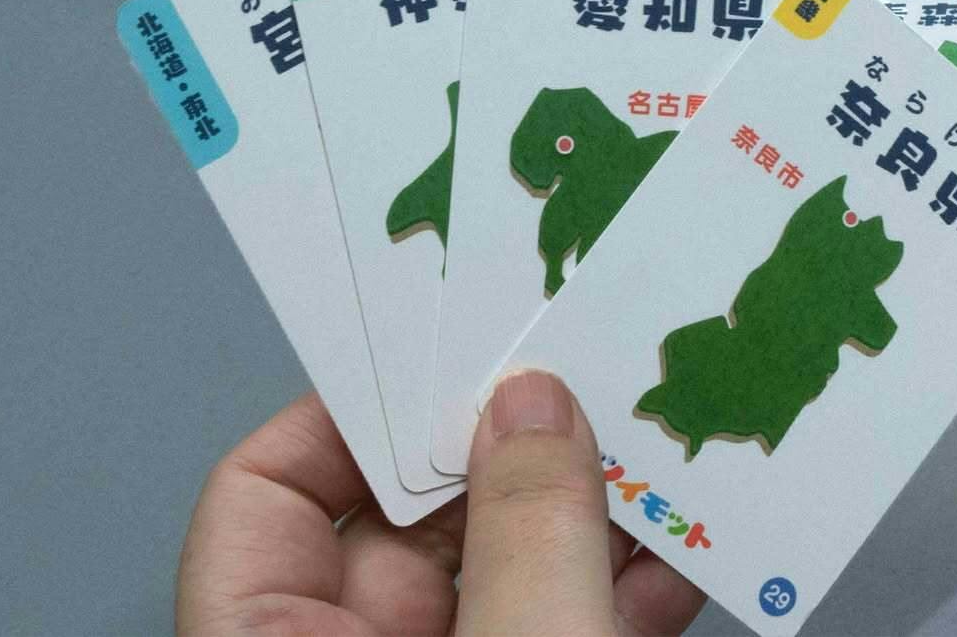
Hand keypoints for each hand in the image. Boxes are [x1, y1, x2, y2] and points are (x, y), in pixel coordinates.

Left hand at [177, 370, 705, 634]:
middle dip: (508, 444)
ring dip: (591, 507)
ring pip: (507, 567)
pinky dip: (628, 583)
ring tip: (657, 438)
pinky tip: (689, 536)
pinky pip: (570, 622)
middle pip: (412, 519)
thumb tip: (533, 406)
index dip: (353, 407)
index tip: (449, 348)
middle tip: (582, 369)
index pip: (267, 494)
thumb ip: (525, 536)